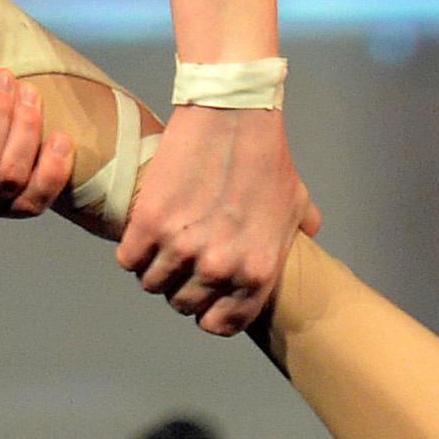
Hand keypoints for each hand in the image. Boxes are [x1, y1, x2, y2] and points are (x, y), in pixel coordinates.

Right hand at [120, 101, 319, 336]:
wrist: (233, 114)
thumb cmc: (270, 158)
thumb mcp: (298, 205)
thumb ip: (300, 236)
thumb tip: (309, 240)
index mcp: (256, 275)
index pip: (221, 324)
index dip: (209, 314)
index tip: (202, 299)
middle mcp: (219, 269)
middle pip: (182, 304)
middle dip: (180, 288)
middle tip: (179, 265)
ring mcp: (182, 247)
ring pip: (152, 283)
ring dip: (154, 270)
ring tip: (160, 248)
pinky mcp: (149, 221)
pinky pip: (128, 258)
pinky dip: (132, 250)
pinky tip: (142, 235)